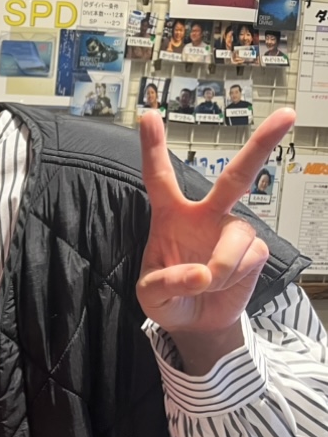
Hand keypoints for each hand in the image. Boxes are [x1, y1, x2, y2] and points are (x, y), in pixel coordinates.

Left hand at [136, 108, 294, 363]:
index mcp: (171, 215)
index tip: (148, 115)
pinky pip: (248, 260)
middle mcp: (206, 215)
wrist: (196, 322)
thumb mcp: (150, 295)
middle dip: (262, 145)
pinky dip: (232, 279)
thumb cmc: (168, 298)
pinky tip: (221, 286)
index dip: (153, 147)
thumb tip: (201, 274)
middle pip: (236, 177)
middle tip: (287, 114)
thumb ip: (166, 284)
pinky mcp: (254, 250)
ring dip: (222, 266)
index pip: (160, 177)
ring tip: (207, 283)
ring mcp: (232, 230)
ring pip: (238, 237)